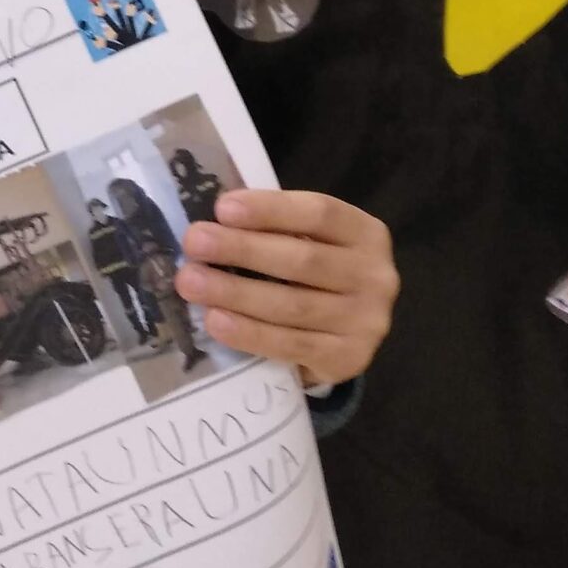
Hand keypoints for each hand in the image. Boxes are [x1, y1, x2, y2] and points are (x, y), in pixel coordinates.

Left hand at [174, 188, 396, 387]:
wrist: (342, 335)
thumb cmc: (314, 274)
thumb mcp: (308, 240)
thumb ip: (274, 226)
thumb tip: (213, 218)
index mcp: (366, 233)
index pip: (320, 213)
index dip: (270, 209)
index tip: (223, 208)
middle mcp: (376, 276)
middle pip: (303, 259)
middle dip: (242, 249)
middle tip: (194, 243)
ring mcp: (367, 322)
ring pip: (293, 305)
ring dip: (236, 293)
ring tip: (191, 282)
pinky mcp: (347, 359)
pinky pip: (291, 345)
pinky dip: (249, 333)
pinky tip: (216, 321)